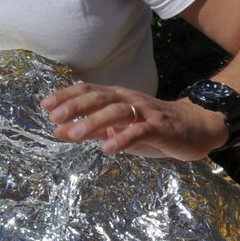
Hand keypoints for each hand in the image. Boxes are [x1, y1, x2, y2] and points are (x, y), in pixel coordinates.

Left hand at [42, 83, 225, 160]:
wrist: (195, 128)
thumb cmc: (150, 128)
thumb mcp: (116, 130)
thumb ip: (89, 131)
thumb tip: (58, 131)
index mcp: (117, 97)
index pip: (88, 91)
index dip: (66, 96)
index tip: (44, 105)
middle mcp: (129, 100)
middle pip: (99, 98)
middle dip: (75, 105)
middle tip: (54, 116)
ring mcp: (145, 112)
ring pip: (117, 112)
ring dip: (94, 122)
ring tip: (74, 134)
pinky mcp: (161, 127)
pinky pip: (140, 130)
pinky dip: (123, 138)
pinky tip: (108, 148)